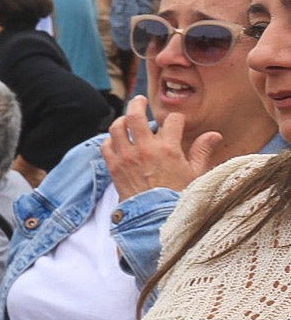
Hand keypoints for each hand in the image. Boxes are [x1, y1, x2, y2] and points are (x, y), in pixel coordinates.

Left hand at [101, 95, 221, 199]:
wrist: (156, 219)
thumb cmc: (179, 197)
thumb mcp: (195, 175)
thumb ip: (202, 152)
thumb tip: (214, 134)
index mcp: (168, 149)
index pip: (172, 121)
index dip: (176, 120)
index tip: (177, 124)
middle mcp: (145, 149)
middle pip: (135, 115)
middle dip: (138, 103)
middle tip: (140, 100)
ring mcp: (127, 158)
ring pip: (117, 127)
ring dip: (121, 120)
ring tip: (126, 119)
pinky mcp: (114, 168)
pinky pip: (106, 146)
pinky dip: (110, 140)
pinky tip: (117, 141)